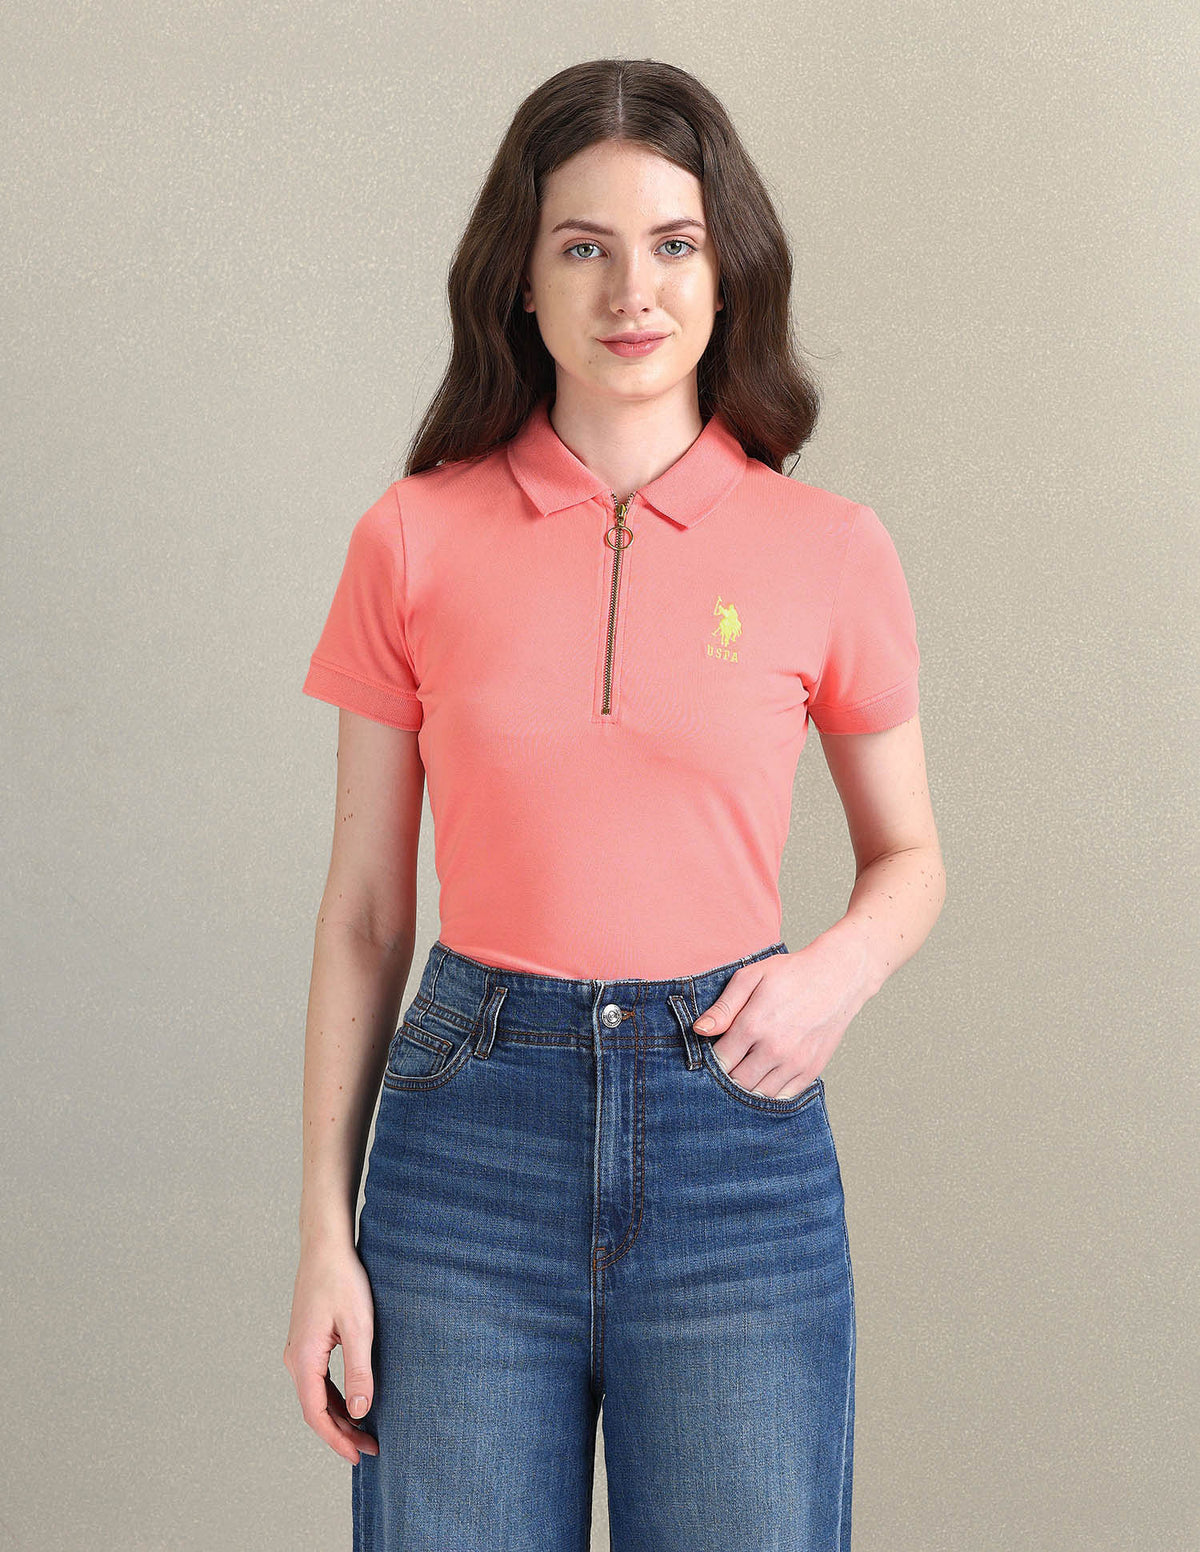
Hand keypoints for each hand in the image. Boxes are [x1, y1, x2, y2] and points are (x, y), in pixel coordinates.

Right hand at [283, 1239, 380, 1463]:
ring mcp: (299, 1350)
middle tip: (370, 1448)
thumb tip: (361, 1412)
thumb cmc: (342, 1280)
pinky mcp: (307, 1341)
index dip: (337, 1440)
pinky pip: (318, 1380)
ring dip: (340, 1416)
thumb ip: (359, 1371)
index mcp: (303, 1359)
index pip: (317, 1414)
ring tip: (366, 1432)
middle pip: (316, 1409)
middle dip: (342, 1432)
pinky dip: (335, 1397)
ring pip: (317, 1396)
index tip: (358, 1457)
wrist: (325, 1245)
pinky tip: (353, 1403)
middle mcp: (295, 1359)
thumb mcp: (359, 1327)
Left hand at [691, 934, 868, 1097]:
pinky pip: (784, 1096)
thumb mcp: (751, 977)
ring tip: (744, 1071)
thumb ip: (724, 1006)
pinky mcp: (811, 1070)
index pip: (720, 1060)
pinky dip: (771, 1093)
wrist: (837, 977)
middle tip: (727, 1064)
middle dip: (727, 1077)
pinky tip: (764, 1079)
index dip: (711, 1060)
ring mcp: (795, 1062)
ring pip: (760, 1094)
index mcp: (754, 1025)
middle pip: (737, 1082)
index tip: (711, 1053)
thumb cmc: (791, 973)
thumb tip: (700, 1030)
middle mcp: (774, 1049)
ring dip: (747, 1088)